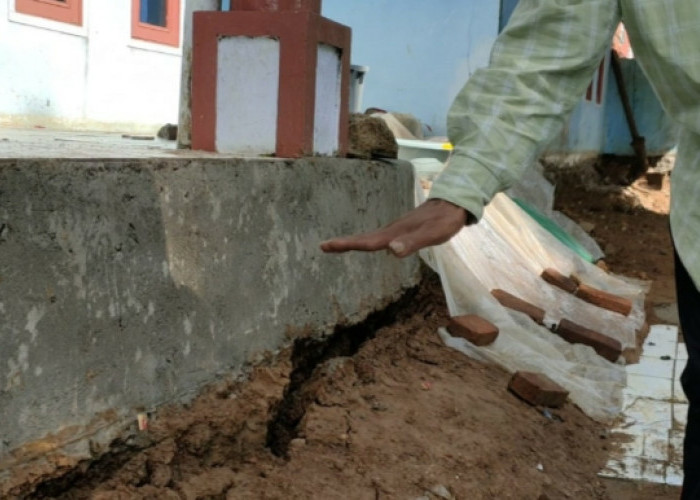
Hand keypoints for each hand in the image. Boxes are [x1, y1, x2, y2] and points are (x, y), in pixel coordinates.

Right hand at [320, 199, 469, 257]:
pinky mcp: (401, 230)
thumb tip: (392, 251)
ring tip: (337, 246)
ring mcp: (396, 230)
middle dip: (344, 243)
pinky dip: (368, 241)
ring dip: (354, 242)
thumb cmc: (445, 221)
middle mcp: (392, 231)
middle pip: (364, 239)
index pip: (368, 242)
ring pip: (370, 237)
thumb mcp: (433, 233)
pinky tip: (368, 244)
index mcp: (396, 233)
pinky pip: (379, 236)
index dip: (348, 244)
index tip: (326, 245)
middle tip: (323, 246)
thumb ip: (413, 242)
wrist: (454, 203)